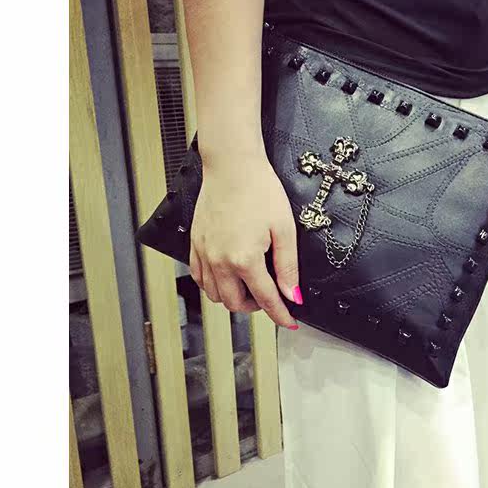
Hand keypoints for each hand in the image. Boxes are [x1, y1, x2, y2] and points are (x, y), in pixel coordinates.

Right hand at [189, 154, 300, 328]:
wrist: (232, 165)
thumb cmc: (259, 190)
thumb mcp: (284, 229)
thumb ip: (288, 267)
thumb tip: (292, 294)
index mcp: (245, 259)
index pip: (266, 299)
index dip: (280, 315)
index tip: (289, 322)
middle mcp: (220, 261)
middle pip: (235, 304)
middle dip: (256, 306)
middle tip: (271, 295)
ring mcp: (204, 253)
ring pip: (214, 295)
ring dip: (233, 297)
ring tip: (250, 284)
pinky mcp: (195, 244)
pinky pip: (199, 277)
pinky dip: (213, 284)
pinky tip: (227, 274)